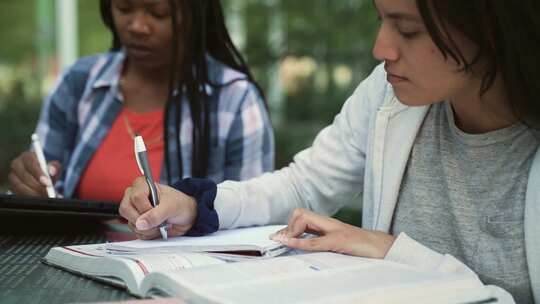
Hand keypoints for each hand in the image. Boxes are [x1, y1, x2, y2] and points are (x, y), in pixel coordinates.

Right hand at [8, 151, 61, 196]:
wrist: (42, 177)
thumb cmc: (47, 170)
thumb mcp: (54, 167)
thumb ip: (55, 167)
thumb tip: (51, 171)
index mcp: (27, 156)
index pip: (30, 163)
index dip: (39, 173)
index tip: (48, 182)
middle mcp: (16, 164)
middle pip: (24, 175)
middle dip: (37, 185)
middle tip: (47, 192)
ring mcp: (13, 176)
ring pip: (20, 186)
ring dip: (33, 193)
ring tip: (44, 196)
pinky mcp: (12, 186)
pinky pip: (18, 193)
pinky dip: (29, 197)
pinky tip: (38, 197)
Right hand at [119, 177, 197, 239]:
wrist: (186, 216)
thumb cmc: (180, 204)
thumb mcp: (171, 207)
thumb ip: (156, 214)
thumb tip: (140, 223)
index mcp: (142, 185)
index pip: (135, 197)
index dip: (146, 208)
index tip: (158, 211)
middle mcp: (133, 196)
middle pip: (127, 210)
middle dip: (145, 220)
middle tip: (159, 221)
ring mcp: (133, 211)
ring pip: (131, 224)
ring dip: (149, 229)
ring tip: (161, 224)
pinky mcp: (136, 223)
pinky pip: (136, 233)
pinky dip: (149, 234)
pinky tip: (158, 229)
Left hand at [270, 208, 395, 258]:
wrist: (384, 247)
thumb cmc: (361, 247)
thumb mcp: (337, 243)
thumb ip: (322, 240)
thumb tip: (304, 245)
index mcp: (327, 224)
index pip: (301, 215)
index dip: (288, 226)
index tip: (279, 238)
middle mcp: (329, 223)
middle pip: (299, 213)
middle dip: (288, 227)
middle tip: (287, 242)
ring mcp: (334, 231)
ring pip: (304, 221)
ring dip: (292, 232)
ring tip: (288, 243)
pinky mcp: (339, 241)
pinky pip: (314, 241)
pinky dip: (299, 243)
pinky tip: (289, 244)